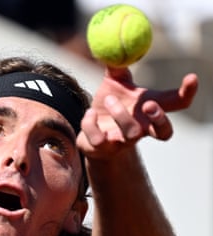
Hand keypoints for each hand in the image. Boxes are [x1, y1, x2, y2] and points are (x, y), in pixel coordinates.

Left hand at [77, 66, 197, 159]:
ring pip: (132, 133)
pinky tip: (90, 113)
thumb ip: (118, 66)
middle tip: (149, 104)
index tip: (192, 77)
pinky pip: (99, 139)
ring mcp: (123, 141)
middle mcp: (141, 128)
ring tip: (107, 99)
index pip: (176, 104)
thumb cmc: (107, 105)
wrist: (89, 132)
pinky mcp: (103, 149)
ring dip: (120, 114)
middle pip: (164, 132)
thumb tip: (120, 43)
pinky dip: (92, 123)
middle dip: (160, 119)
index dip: (187, 93)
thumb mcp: (114, 82)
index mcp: (148, 110)